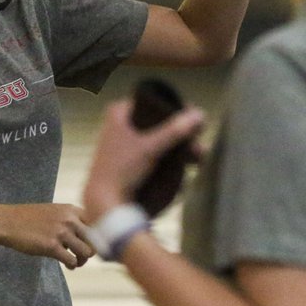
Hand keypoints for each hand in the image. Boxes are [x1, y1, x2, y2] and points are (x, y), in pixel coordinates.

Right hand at [0, 203, 95, 269]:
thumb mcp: (54, 211)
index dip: (97, 235)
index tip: (89, 243)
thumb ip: (71, 219)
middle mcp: (69, 219)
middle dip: (91, 249)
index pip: (98, 223)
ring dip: (82, 260)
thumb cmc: (29, 218)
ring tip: (75, 262)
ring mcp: (61, 232)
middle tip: (81, 255)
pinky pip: (72, 261)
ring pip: (87, 252)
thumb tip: (88, 236)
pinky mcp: (51, 246)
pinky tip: (66, 265)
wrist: (6, 222)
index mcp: (71, 209)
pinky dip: (72, 266)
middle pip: (96, 239)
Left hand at [81, 98, 204, 220]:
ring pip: (158, 138)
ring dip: (179, 148)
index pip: (154, 102)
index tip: (196, 121)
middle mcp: (121, 123)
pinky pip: (153, 152)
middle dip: (182, 135)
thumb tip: (201, 114)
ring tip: (199, 159)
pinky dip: (168, 157)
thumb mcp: (150, 148)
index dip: (176, 110)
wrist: (104, 202)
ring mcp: (124, 142)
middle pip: (158, 122)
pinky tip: (186, 166)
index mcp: (120, 112)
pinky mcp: (129, 159)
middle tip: (199, 146)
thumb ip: (174, 131)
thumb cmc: (123, 169)